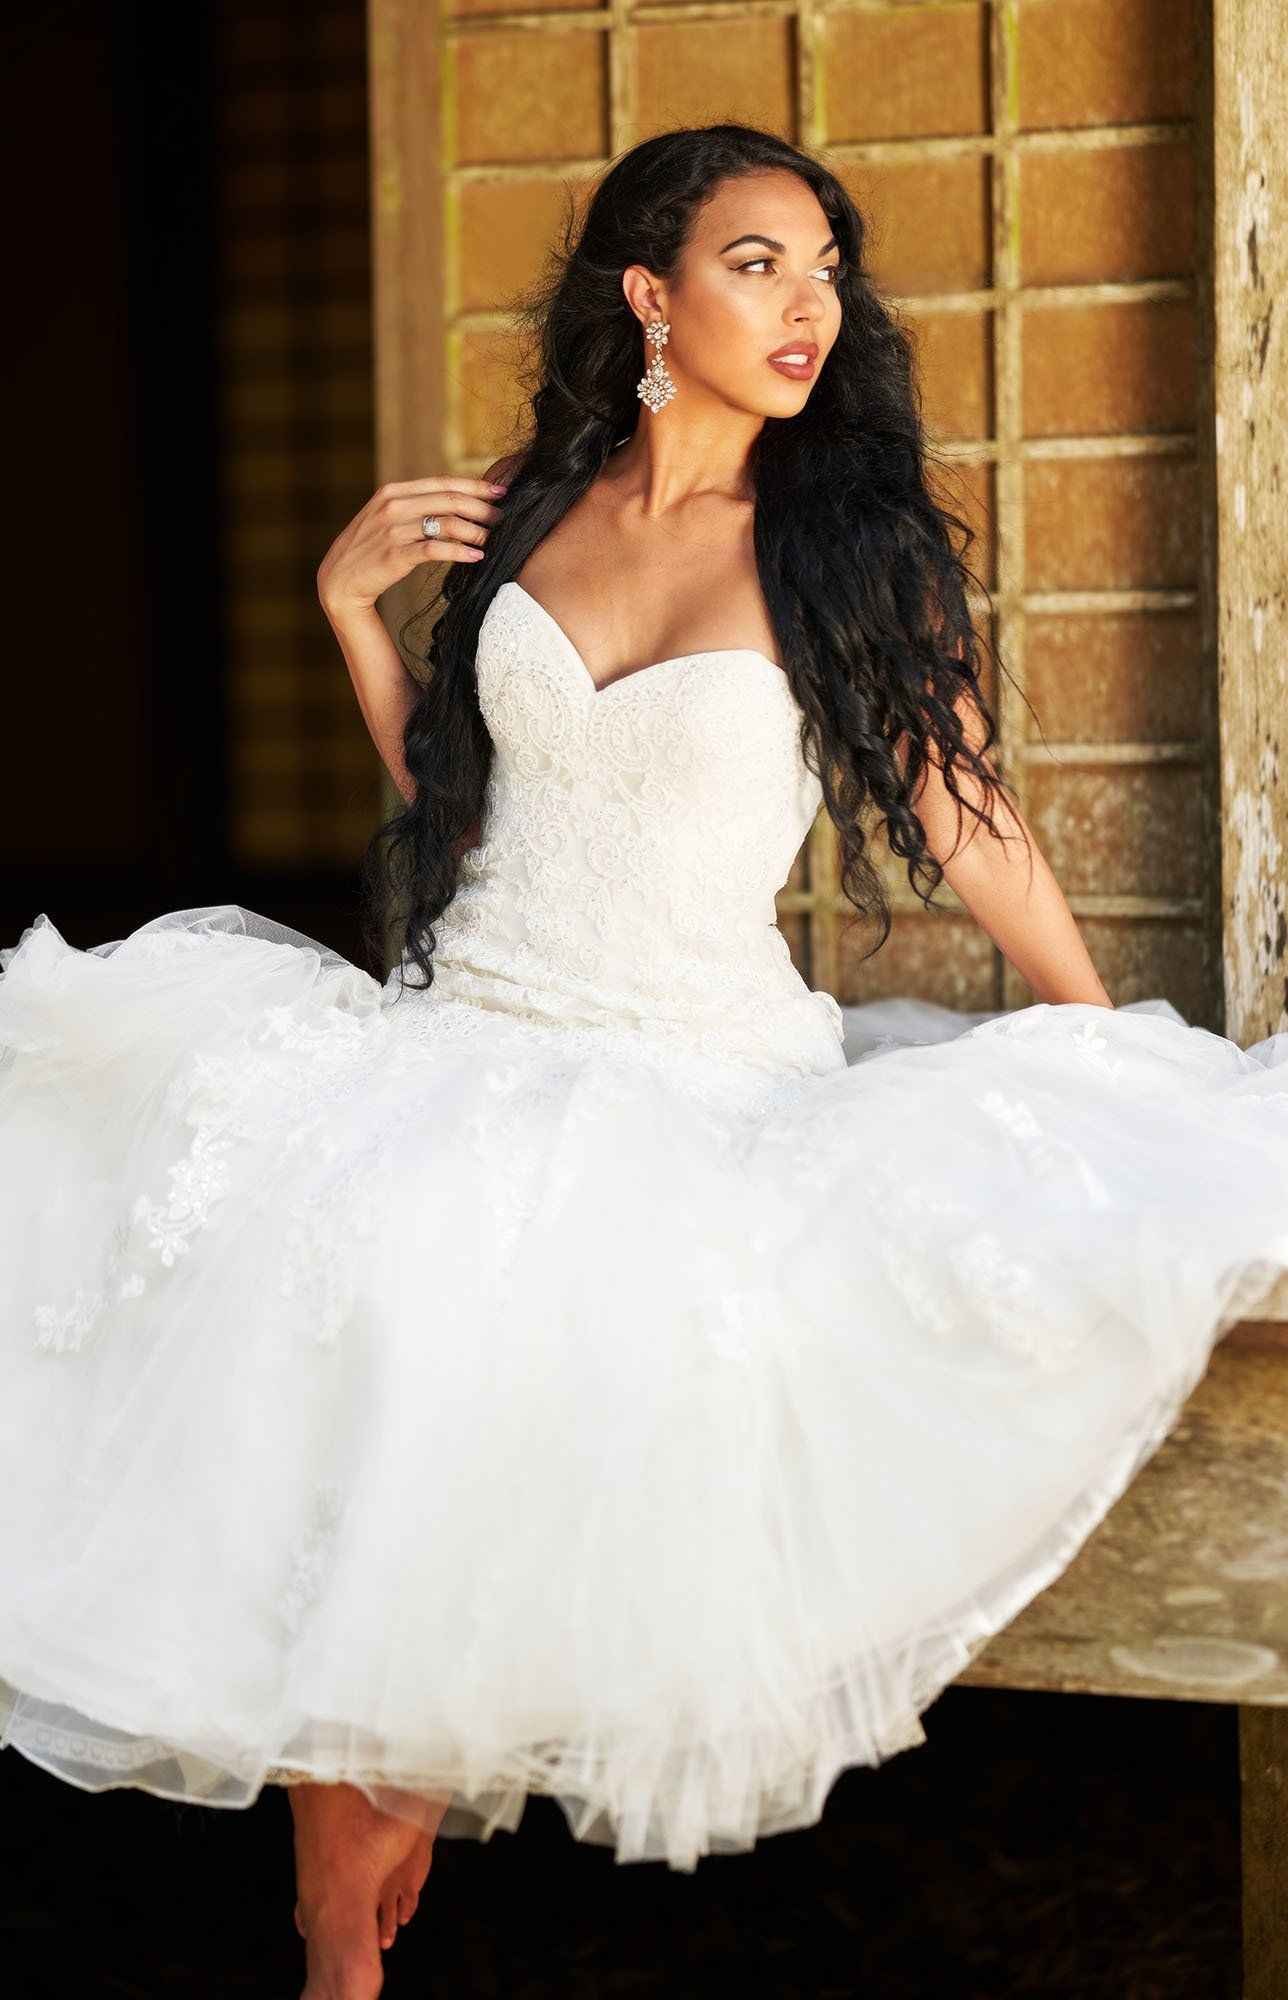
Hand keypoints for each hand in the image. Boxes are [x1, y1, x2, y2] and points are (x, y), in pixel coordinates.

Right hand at [317, 474, 507, 619]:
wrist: (340, 580)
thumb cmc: (371, 550)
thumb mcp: (388, 518)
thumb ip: (415, 506)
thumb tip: (456, 502)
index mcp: (393, 491)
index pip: (442, 482)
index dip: (474, 486)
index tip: (500, 492)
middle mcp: (392, 506)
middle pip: (449, 500)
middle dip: (482, 508)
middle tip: (503, 519)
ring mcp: (392, 530)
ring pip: (446, 524)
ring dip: (476, 531)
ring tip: (493, 540)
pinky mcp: (394, 556)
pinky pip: (435, 550)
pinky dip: (460, 552)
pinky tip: (477, 557)